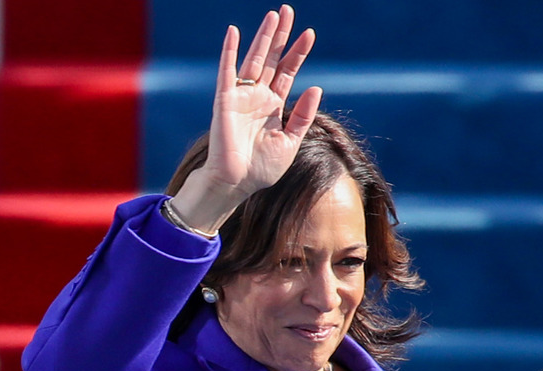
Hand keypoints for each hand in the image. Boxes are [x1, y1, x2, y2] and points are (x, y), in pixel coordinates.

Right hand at [171, 5, 322, 231]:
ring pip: (254, 58)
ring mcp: (241, 95)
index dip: (299, 52)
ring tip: (274, 15)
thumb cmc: (262, 167)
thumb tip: (317, 87)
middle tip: (288, 11)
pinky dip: (229, 51)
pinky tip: (233, 31)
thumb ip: (303, 115)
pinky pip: (227, 71)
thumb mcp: (291, 141)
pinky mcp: (225, 100)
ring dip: (263, 37)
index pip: (288, 71)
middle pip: (272, 58)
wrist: (238, 182)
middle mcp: (258, 95)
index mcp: (274, 105)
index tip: (310, 33)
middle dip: (281, 36)